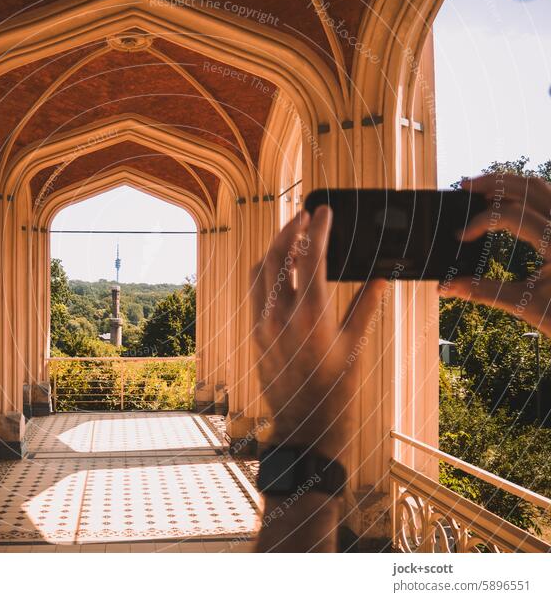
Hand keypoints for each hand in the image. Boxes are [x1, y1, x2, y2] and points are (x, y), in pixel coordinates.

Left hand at [251, 206, 386, 458]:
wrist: (305, 424)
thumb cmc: (336, 389)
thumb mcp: (356, 346)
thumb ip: (366, 307)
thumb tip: (380, 276)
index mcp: (313, 316)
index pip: (312, 258)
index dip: (318, 230)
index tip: (324, 211)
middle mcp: (282, 316)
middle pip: (280, 257)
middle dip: (292, 230)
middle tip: (305, 214)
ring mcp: (263, 324)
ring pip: (262, 270)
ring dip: (275, 246)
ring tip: (292, 232)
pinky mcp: (254, 332)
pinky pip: (254, 290)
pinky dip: (264, 269)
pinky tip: (277, 263)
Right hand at [446, 173, 550, 335]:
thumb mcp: (527, 305)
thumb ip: (484, 292)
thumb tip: (446, 287)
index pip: (511, 215)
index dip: (480, 222)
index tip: (460, 236)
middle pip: (527, 186)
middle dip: (492, 182)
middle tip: (464, 186)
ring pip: (541, 187)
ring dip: (510, 183)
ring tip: (482, 189)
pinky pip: (548, 198)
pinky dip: (526, 193)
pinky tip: (508, 202)